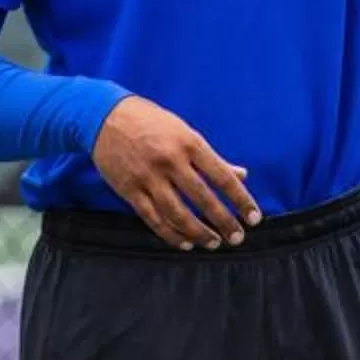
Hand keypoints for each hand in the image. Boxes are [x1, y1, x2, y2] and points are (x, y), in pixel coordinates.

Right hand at [92, 96, 258, 248]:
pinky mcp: (129, 190)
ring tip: (214, 243)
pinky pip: (153, 219)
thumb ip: (213, 158)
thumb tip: (242, 175)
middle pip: (203, 199)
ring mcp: (148, 177)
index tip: (254, 218)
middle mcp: (170, 161)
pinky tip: (185, 243)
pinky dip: (170, 234)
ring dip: (199, 233)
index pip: (223, 177)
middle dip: (224, 222)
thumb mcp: (186, 132)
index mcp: (190, 144)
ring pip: (177, 214)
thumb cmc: (152, 122)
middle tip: (238, 238)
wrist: (105, 116)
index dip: (241, 200)